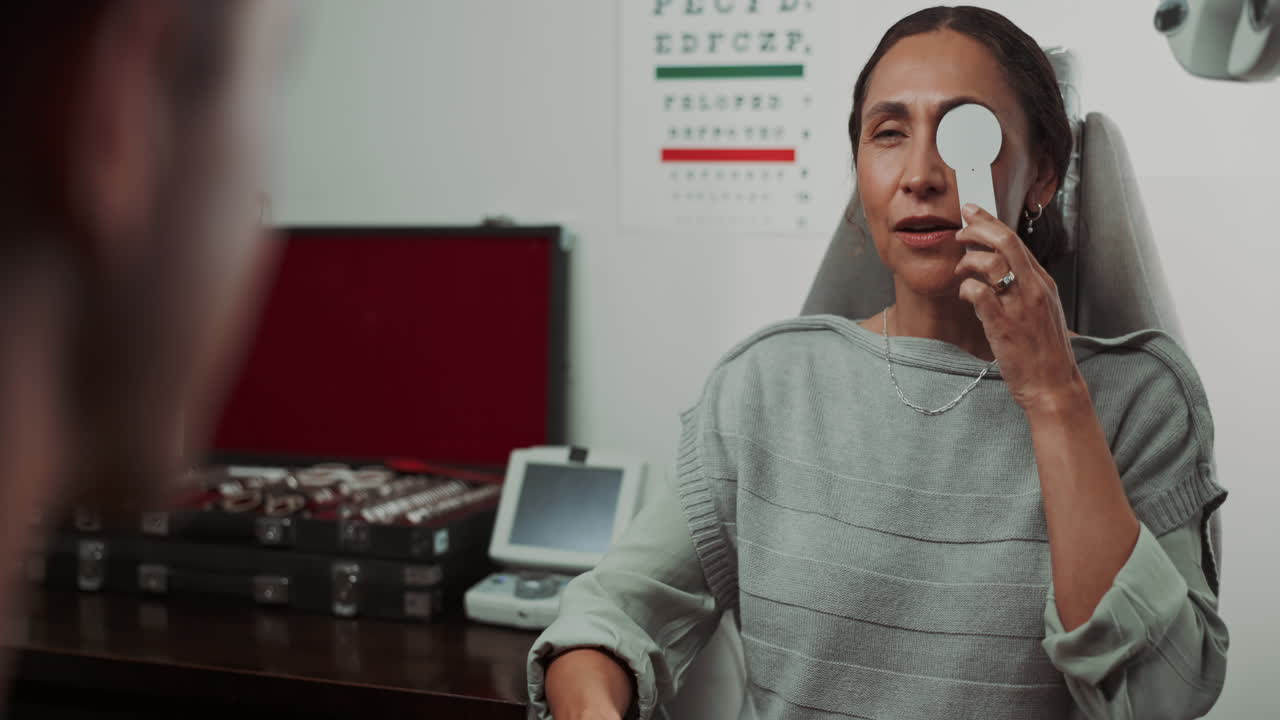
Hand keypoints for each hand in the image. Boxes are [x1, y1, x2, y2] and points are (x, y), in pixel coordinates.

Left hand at [953, 203, 1083, 413]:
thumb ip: (1025, 286)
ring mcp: (1019, 306)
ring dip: (968, 261)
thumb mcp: (1042, 309)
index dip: (991, 223)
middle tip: (960, 232)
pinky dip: (966, 289)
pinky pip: (979, 294)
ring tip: (961, 271)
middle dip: (977, 230)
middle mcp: (1034, 289)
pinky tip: (965, 294)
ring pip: (991, 263)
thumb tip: (1001, 266)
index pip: (1016, 240)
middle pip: (1005, 243)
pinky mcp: (1003, 325)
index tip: (973, 213)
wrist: (1052, 384)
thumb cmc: (1044, 350)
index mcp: (1043, 282)